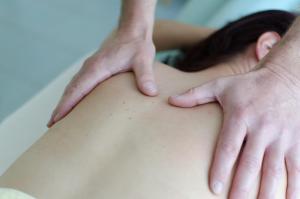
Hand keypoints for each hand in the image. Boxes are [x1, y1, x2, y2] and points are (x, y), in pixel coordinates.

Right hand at [48, 30, 156, 126]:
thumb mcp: (143, 60)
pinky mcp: (94, 69)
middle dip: (60, 108)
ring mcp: (90, 68)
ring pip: (72, 87)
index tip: (56, 119)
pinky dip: (72, 96)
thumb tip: (150, 93)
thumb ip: (145, 76)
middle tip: (51, 126)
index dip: (66, 105)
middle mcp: (89, 68)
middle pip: (70, 90)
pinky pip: (79, 84)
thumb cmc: (137, 46)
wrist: (132, 32)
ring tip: (58, 119)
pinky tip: (73, 105)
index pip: (77, 89)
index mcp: (97, 68)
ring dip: (65, 102)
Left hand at [169, 67, 299, 198]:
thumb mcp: (220, 85)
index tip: (214, 188)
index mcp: (240, 116)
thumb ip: (195, 95)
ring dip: (267, 192)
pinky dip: (294, 186)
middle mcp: (261, 128)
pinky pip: (297, 168)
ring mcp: (281, 136)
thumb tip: (170, 101)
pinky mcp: (297, 141)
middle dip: (242, 187)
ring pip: (274, 169)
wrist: (286, 77)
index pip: (229, 147)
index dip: (221, 168)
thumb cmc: (248, 84)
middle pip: (250, 163)